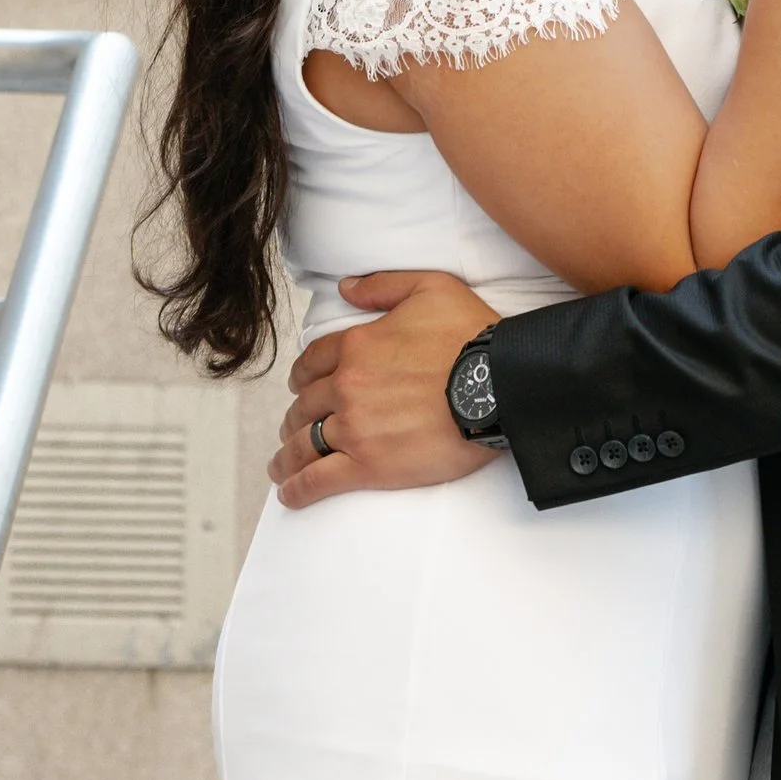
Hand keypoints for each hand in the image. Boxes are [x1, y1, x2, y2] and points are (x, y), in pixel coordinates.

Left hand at [271, 271, 501, 507]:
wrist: (498, 384)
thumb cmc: (471, 336)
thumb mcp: (430, 288)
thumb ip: (383, 285)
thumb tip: (346, 287)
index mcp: (356, 346)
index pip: (312, 364)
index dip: (301, 378)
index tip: (300, 389)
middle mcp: (346, 386)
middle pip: (305, 406)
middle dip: (296, 419)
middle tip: (295, 430)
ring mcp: (354, 428)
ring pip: (304, 444)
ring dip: (287, 457)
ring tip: (281, 468)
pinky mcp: (368, 465)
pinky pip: (318, 480)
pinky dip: (298, 488)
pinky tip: (289, 493)